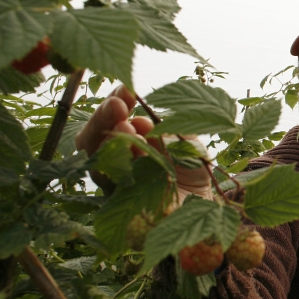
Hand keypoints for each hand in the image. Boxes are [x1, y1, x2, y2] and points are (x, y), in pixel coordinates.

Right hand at [75, 85, 211, 200]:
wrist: (204, 209)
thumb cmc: (195, 175)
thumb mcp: (189, 146)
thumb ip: (172, 130)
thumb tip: (143, 122)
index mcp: (131, 142)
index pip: (112, 120)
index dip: (116, 102)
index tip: (126, 89)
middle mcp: (118, 162)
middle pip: (94, 138)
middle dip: (104, 116)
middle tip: (117, 103)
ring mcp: (116, 183)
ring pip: (97, 159)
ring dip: (108, 136)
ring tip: (125, 122)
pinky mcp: (119, 205)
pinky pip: (110, 183)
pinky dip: (120, 164)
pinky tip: (134, 150)